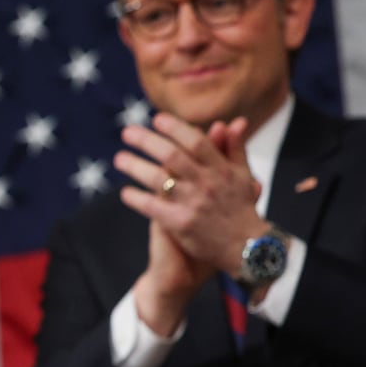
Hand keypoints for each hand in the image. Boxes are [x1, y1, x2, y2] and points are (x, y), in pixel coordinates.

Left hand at [115, 112, 266, 275]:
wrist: (247, 247)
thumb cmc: (241, 207)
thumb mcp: (244, 176)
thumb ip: (234, 148)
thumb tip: (231, 122)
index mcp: (222, 169)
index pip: (196, 142)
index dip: (176, 128)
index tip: (156, 119)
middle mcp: (207, 183)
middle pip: (172, 156)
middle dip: (147, 141)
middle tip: (126, 132)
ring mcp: (193, 203)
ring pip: (158, 180)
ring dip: (135, 167)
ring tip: (119, 159)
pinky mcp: (181, 224)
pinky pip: (153, 207)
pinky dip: (137, 199)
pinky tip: (125, 193)